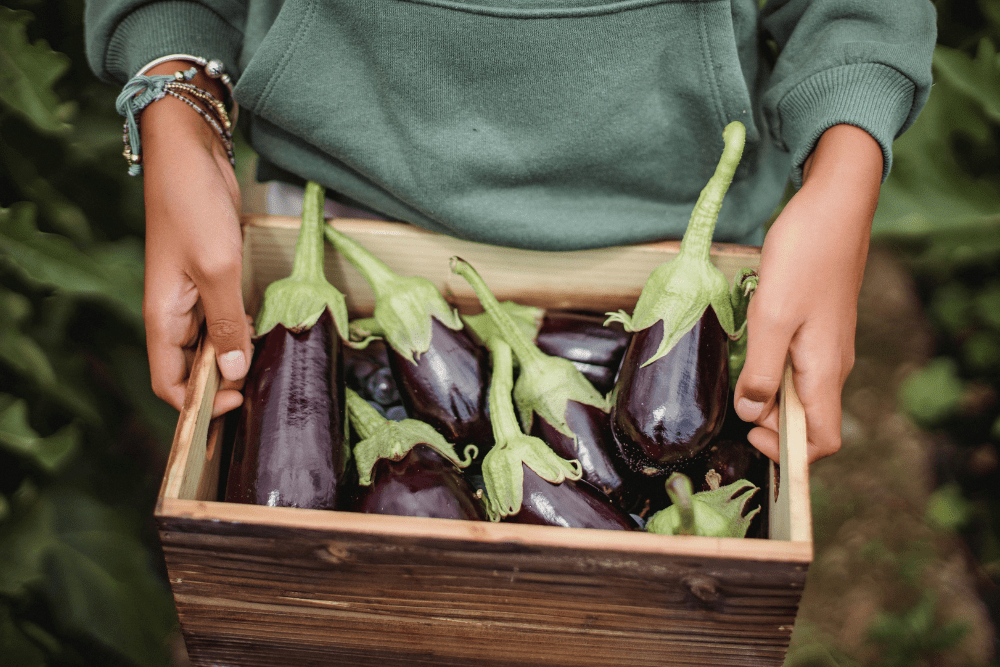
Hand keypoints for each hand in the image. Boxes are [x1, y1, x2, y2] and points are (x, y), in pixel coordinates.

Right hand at [140, 61, 251, 417]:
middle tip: (262, 390)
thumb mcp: (217, 268)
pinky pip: (223, 318)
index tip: (236, 404)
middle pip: (192, 369)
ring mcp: (193, 295)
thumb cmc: (194, 206)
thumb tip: (231, 373)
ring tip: (269, 369)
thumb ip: (226, 324)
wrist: (190, 152)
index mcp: (162, 318)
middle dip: (221, 386)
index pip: (169, 384)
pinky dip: (241, 331)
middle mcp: (174, 313)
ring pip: (211, 345)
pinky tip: (266, 335)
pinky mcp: (212, 277)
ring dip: (235, 359)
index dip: (198, 404)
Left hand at [733, 124, 882, 462]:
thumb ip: (760, 370)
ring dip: (766, 391)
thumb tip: (751, 413)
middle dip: (768, 420)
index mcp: (824, 371)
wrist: (834, 207)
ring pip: (797, 390)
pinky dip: (770, 367)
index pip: (823, 441)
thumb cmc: (804, 257)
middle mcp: (831, 365)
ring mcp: (826, 345)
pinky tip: (749, 343)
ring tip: (736, 366)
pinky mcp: (818, 326)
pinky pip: (795, 364)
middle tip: (732, 396)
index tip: (750, 433)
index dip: (788, 452)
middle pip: (805, 419)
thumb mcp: (771, 317)